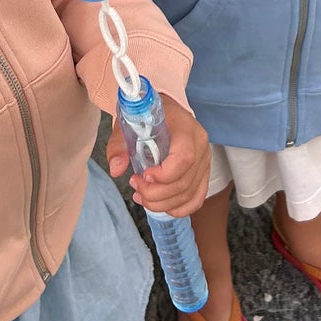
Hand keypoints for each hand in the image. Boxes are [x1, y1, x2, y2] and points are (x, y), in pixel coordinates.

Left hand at [107, 95, 209, 218]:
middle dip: (156, 193)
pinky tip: (160, 204)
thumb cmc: (148, 118)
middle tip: (136, 187)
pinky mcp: (203, 173)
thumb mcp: (129, 126)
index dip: (163, 175)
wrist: (164, 113)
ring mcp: (204, 161)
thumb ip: (119, 146)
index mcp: (186, 129)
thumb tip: (116, 169)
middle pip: (184, 181)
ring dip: (162, 203)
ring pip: (189, 194)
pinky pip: (196, 199)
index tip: (143, 175)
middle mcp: (200, 146)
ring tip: (143, 196)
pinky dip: (177, 208)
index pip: (183, 158)